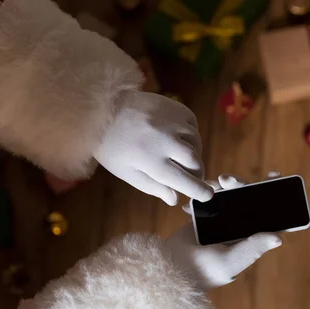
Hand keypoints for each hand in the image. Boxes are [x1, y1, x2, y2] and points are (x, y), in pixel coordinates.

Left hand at [94, 92, 213, 205]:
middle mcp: (165, 140)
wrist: (102, 109)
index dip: (200, 191)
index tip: (207, 196)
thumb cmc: (112, 147)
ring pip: (196, 142)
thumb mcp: (127, 173)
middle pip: (195, 161)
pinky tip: (177, 138)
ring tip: (181, 157)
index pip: (185, 181)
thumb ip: (153, 186)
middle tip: (191, 176)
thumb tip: (174, 199)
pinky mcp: (174, 107)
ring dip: (194, 153)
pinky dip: (190, 134)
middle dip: (197, 172)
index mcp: (152, 161)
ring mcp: (171, 121)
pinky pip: (192, 125)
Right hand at [167, 175, 282, 287]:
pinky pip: (207, 198)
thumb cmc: (205, 271)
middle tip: (229, 180)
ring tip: (214, 184)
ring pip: (227, 196)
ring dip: (223, 186)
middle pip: (246, 199)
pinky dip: (203, 193)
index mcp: (249, 238)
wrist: (172, 268)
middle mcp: (237, 227)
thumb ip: (253, 247)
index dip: (271, 196)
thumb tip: (279, 238)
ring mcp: (219, 220)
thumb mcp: (232, 261)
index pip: (265, 215)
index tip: (274, 176)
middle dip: (241, 185)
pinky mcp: (203, 216)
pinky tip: (197, 196)